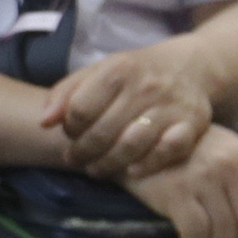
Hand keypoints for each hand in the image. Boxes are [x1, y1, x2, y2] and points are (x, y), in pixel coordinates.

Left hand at [44, 38, 222, 180]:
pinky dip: (148, 164)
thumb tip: (44, 122)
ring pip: (132, 144)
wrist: (190, 67)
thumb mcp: (98, 72)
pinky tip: (132, 171)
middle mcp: (145, 86)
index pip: (80, 109)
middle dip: (82, 152)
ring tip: (96, 169)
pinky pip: (168, 151)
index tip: (70, 135)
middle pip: (102, 131)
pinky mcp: (193, 124)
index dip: (69, 128)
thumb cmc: (134, 74)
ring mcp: (171, 106)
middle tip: (76, 160)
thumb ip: (66, 93)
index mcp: (118, 69)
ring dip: (108, 164)